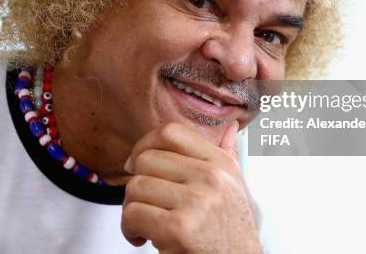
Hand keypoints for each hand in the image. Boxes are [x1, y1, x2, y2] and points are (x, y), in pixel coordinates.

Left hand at [120, 121, 261, 253]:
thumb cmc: (232, 234)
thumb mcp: (236, 189)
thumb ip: (229, 156)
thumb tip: (229, 127)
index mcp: (220, 164)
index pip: (171, 132)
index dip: (144, 144)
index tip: (137, 163)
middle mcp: (211, 178)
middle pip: (146, 159)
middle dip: (136, 183)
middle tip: (144, 202)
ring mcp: (196, 202)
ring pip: (135, 187)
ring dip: (131, 209)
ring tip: (144, 223)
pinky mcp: (179, 228)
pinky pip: (132, 214)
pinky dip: (128, 229)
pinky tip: (142, 237)